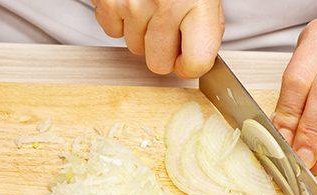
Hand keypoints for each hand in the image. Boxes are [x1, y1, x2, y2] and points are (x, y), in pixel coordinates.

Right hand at [92, 0, 224, 77]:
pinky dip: (121, 21)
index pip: (195, 62)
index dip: (191, 66)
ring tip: (149, 6)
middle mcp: (165, 3)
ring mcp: (132, 2)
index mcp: (197, 2)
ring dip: (141, 34)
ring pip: (134, 48)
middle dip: (163, 53)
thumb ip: (205, 28)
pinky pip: (112, 31)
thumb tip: (194, 60)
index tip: (188, 60)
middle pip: (158, 64)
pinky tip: (132, 1)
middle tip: (167, 30)